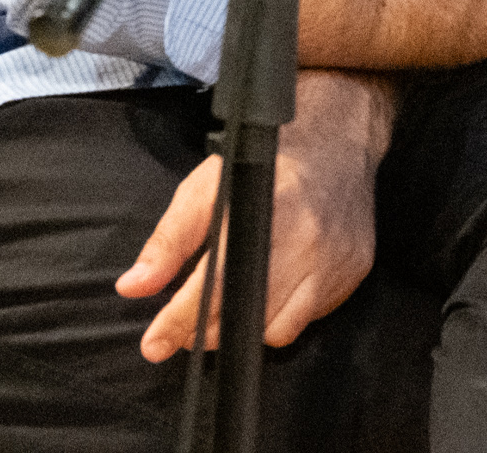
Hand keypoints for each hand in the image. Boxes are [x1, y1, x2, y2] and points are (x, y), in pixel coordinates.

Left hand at [118, 69, 393, 360]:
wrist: (337, 142)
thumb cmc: (267, 164)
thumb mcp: (206, 188)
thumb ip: (168, 240)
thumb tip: (132, 287)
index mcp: (264, 214)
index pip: (214, 288)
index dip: (178, 323)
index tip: (154, 344)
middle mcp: (306, 242)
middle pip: (244, 318)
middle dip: (206, 331)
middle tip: (187, 325)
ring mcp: (335, 261)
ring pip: (278, 331)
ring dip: (246, 328)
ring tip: (229, 309)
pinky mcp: (354, 272)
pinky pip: (310, 318)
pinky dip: (284, 315)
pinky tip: (272, 292)